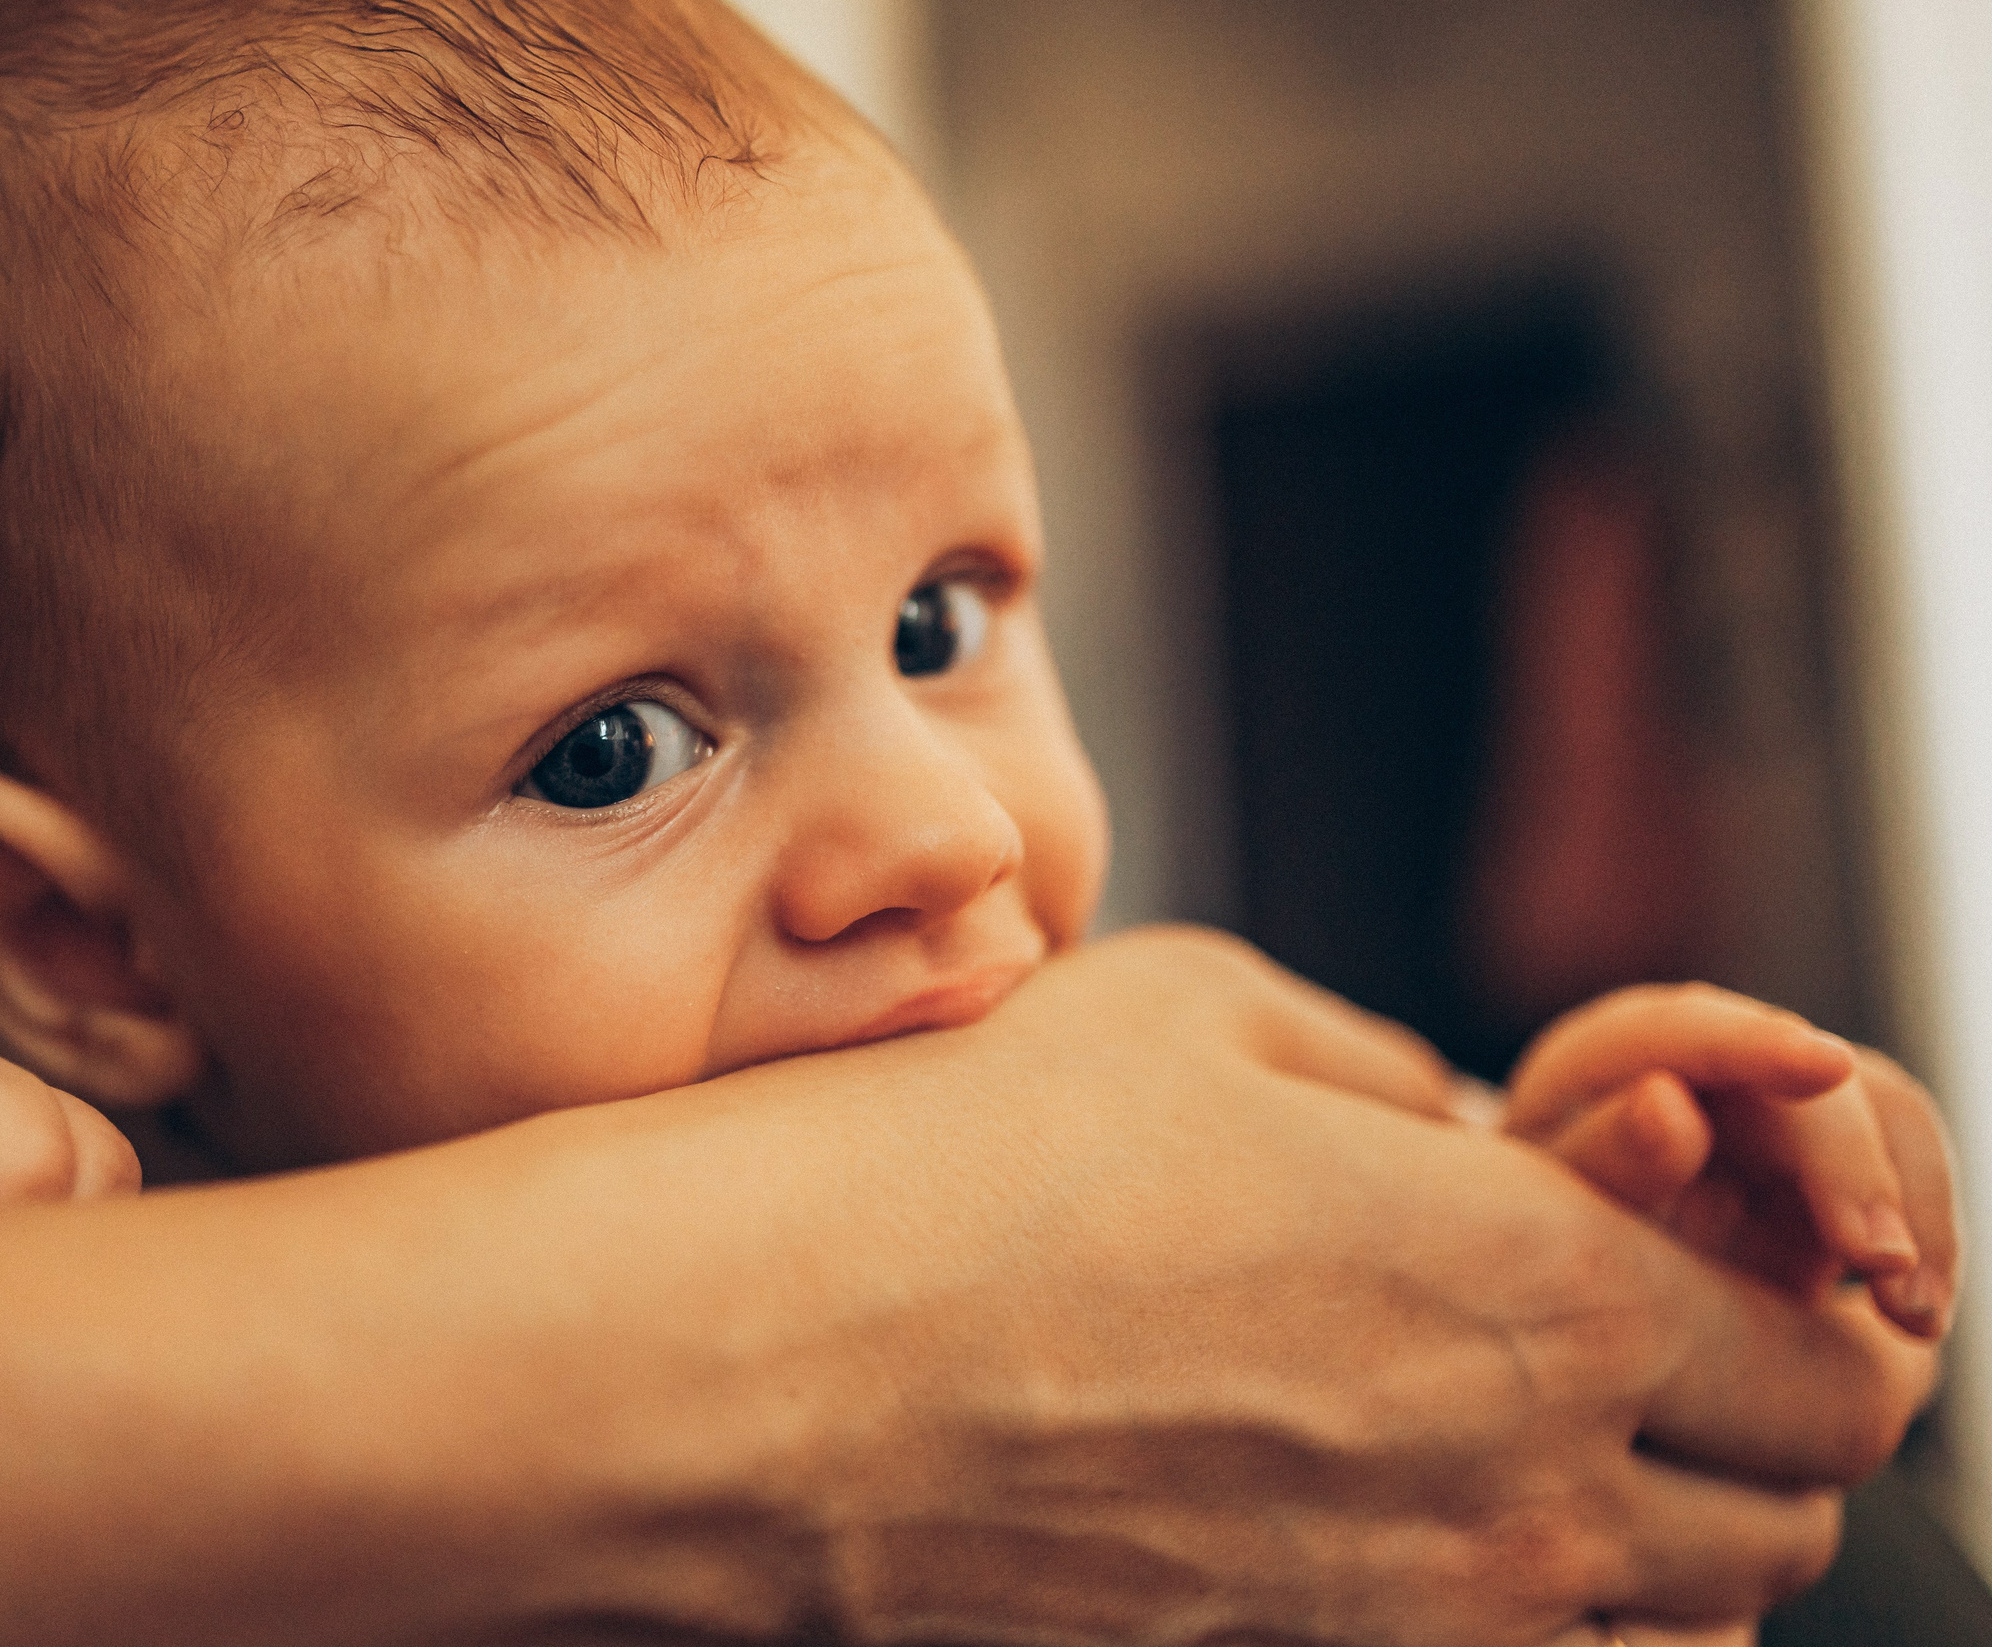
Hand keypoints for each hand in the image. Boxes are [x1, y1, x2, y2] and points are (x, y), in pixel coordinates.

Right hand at [746, 929, 1932, 1643]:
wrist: (765, 1366)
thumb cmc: (966, 1161)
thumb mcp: (1201, 1010)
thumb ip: (1381, 1070)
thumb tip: (1444, 1121)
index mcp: (1533, 1291)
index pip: (1829, 1370)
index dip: (1824, 1321)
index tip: (1744, 1279)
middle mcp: (1510, 1498)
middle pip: (1784, 1530)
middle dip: (1753, 1439)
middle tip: (1646, 1357)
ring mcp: (1401, 1629)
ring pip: (1662, 1639)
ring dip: (1645, 1547)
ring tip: (1519, 1450)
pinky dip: (1511, 1620)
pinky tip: (1397, 1528)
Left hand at [1503, 984, 1958, 1337]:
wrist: (1570, 1274)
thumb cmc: (1535, 1227)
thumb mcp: (1541, 1203)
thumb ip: (1604, 1157)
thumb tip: (1668, 1104)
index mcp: (1616, 1055)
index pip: (1687, 1028)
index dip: (1755, 1042)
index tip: (1824, 1066)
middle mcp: (1712, 1065)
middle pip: (1811, 1082)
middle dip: (1854, 1167)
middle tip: (1879, 1260)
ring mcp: (1783, 1110)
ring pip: (1885, 1118)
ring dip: (1916, 1211)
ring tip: (1914, 1316)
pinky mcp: (1832, 1170)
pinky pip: (1903, 1182)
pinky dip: (1924, 1244)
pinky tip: (1916, 1317)